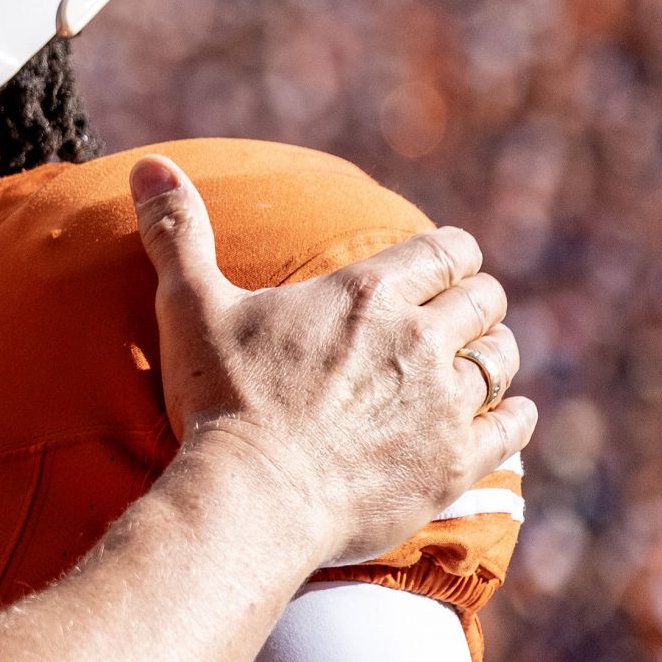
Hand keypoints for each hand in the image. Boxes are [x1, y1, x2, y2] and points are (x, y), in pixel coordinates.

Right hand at [131, 154, 535, 566]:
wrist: (252, 495)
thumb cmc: (220, 397)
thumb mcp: (190, 305)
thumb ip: (178, 232)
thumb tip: (149, 166)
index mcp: (367, 293)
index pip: (449, 250)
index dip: (450, 254)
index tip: (440, 266)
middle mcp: (419, 339)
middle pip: (484, 300)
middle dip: (474, 302)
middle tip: (452, 316)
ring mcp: (443, 403)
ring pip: (503, 359)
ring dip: (492, 356)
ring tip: (471, 365)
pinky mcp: (454, 462)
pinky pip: (512, 427)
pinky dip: (512, 416)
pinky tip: (502, 417)